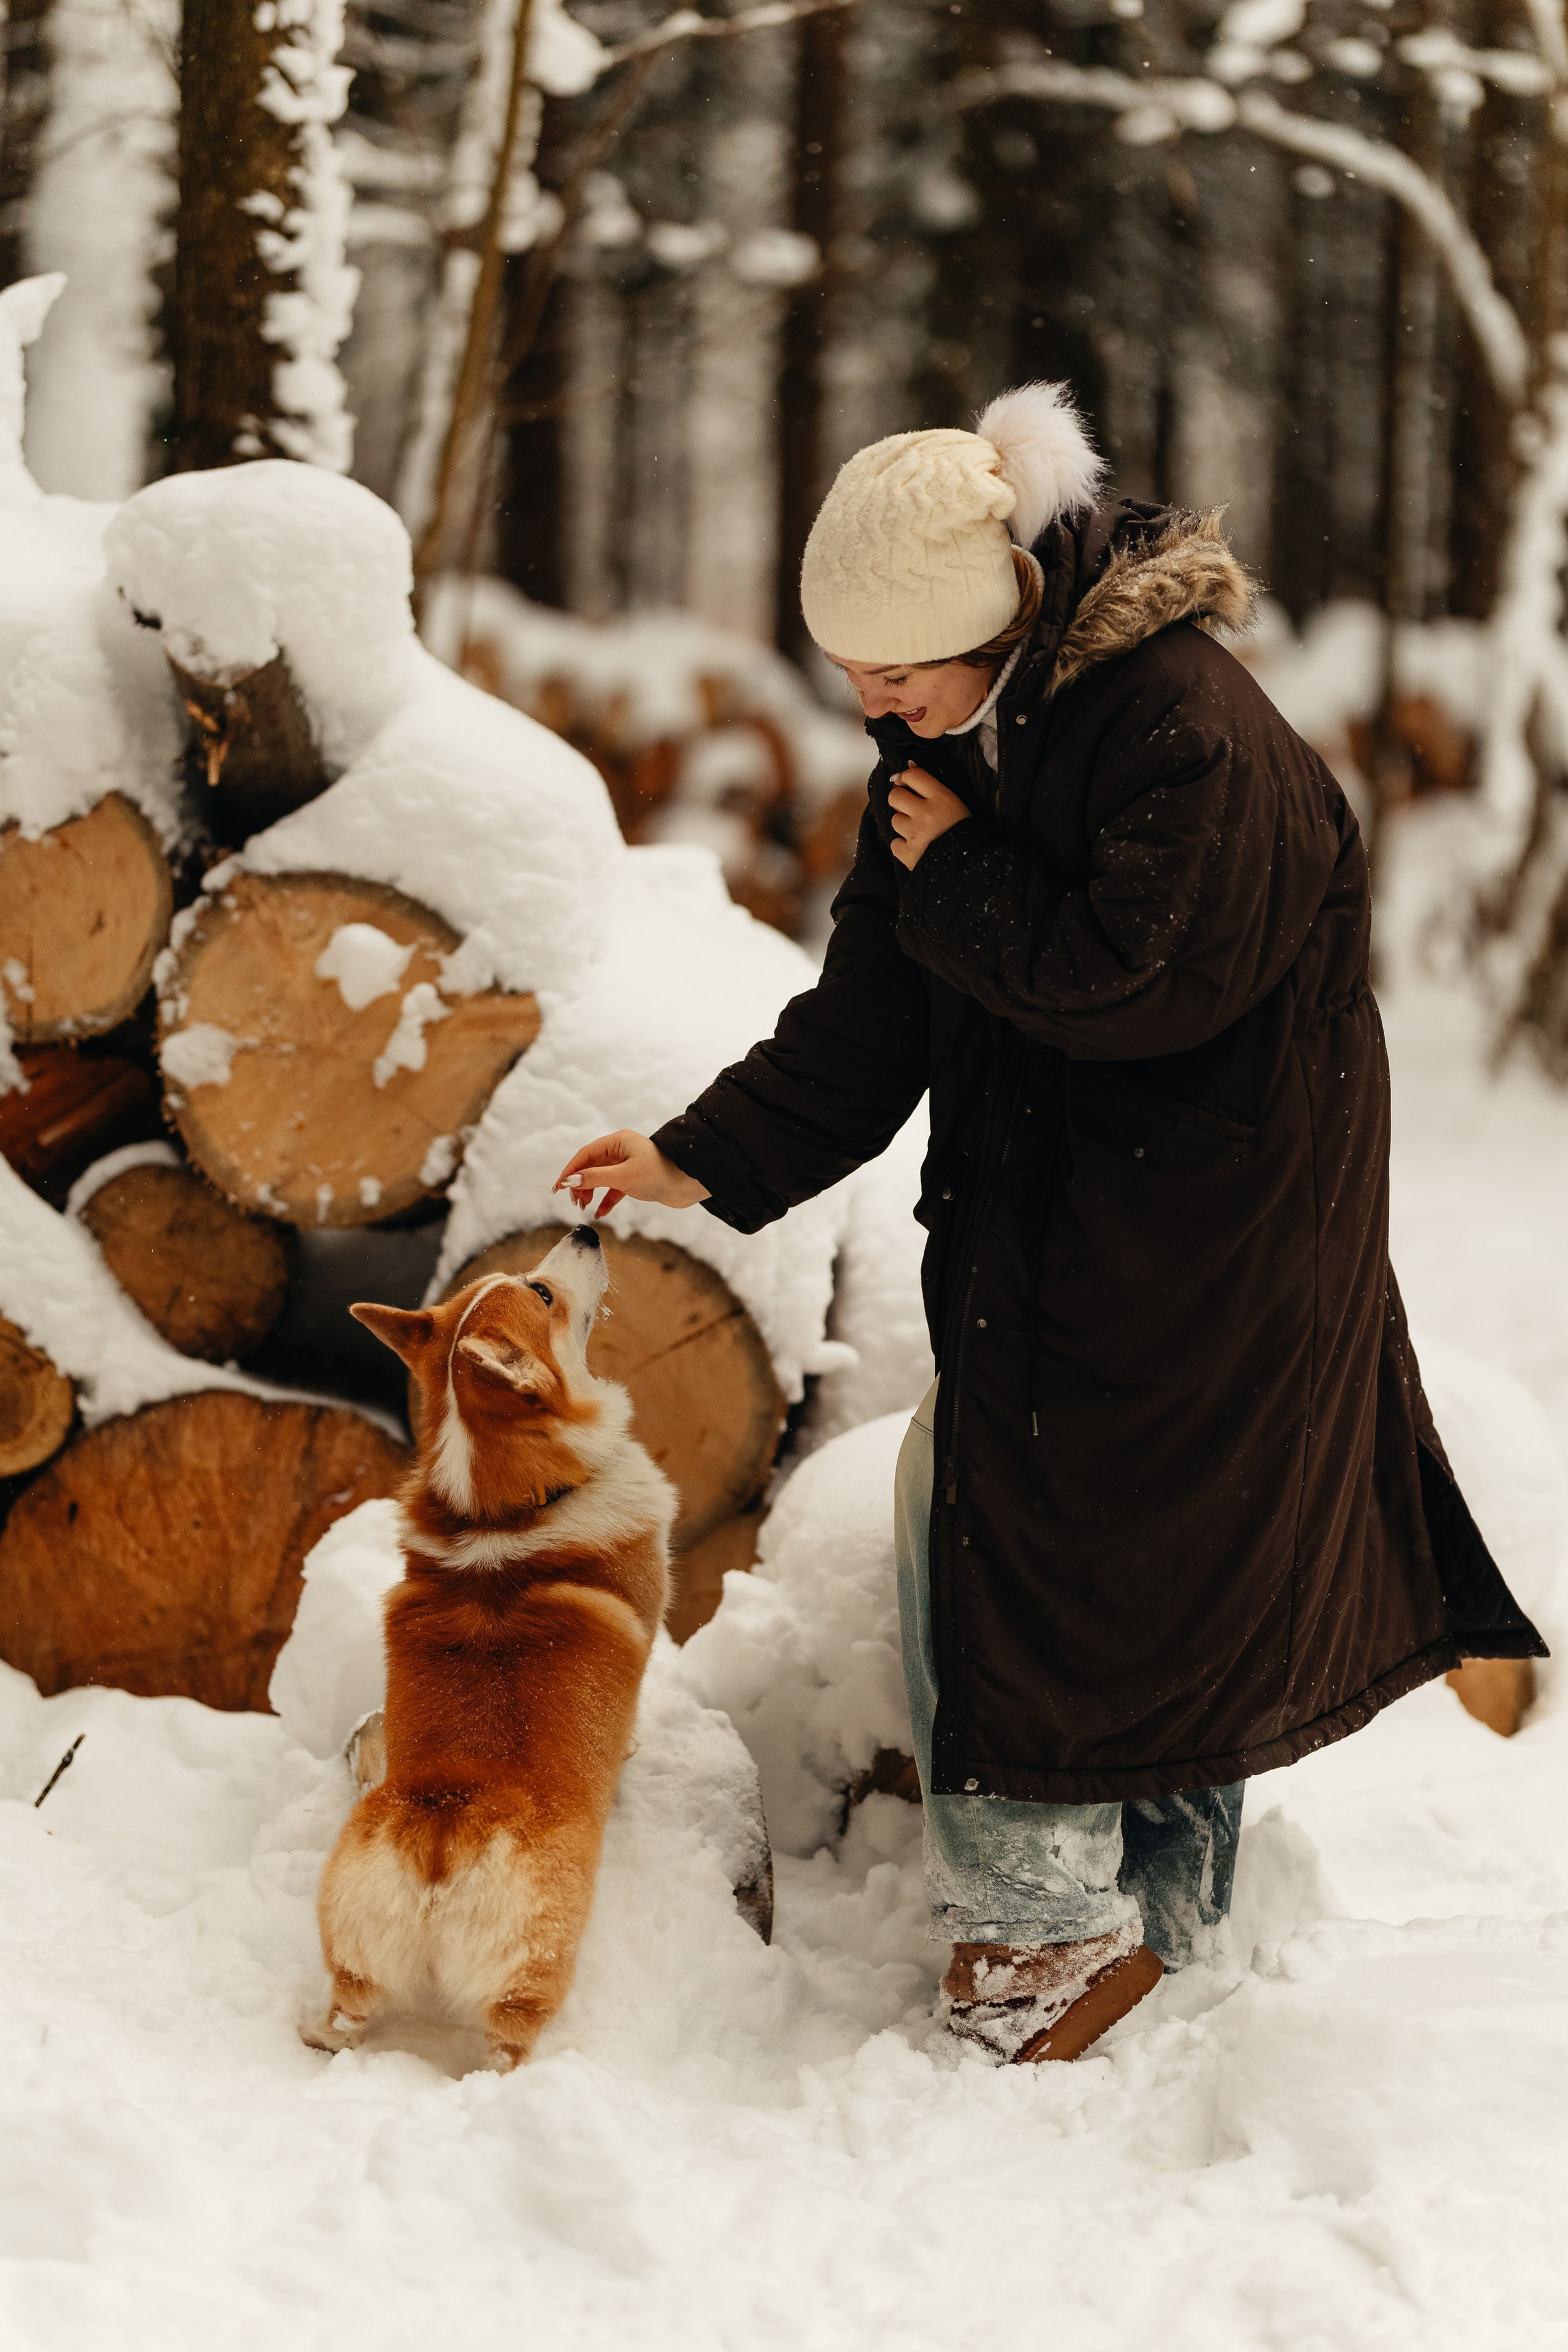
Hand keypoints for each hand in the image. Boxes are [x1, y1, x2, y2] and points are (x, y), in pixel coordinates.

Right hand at [553, 1130, 709, 1219]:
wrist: (688, 1184)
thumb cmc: (658, 1174)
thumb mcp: (623, 1177)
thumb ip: (595, 1178)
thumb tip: (569, 1181)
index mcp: (617, 1141)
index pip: (585, 1154)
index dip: (569, 1171)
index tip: (557, 1188)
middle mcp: (621, 1150)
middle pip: (590, 1166)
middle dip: (579, 1184)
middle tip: (573, 1202)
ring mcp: (627, 1164)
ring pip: (600, 1178)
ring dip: (590, 1192)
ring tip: (584, 1208)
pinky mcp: (635, 1179)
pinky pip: (613, 1188)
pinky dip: (606, 1200)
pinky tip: (600, 1213)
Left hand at [888, 764, 969, 870]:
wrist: (971, 863)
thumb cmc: (964, 831)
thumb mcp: (955, 803)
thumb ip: (932, 788)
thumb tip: (909, 767)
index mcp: (942, 798)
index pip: (913, 776)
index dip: (905, 777)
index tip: (905, 783)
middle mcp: (927, 813)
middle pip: (895, 796)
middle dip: (900, 802)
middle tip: (912, 811)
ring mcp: (916, 834)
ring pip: (895, 820)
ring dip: (905, 826)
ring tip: (921, 833)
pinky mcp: (909, 854)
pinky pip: (895, 844)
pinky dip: (903, 847)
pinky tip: (917, 848)